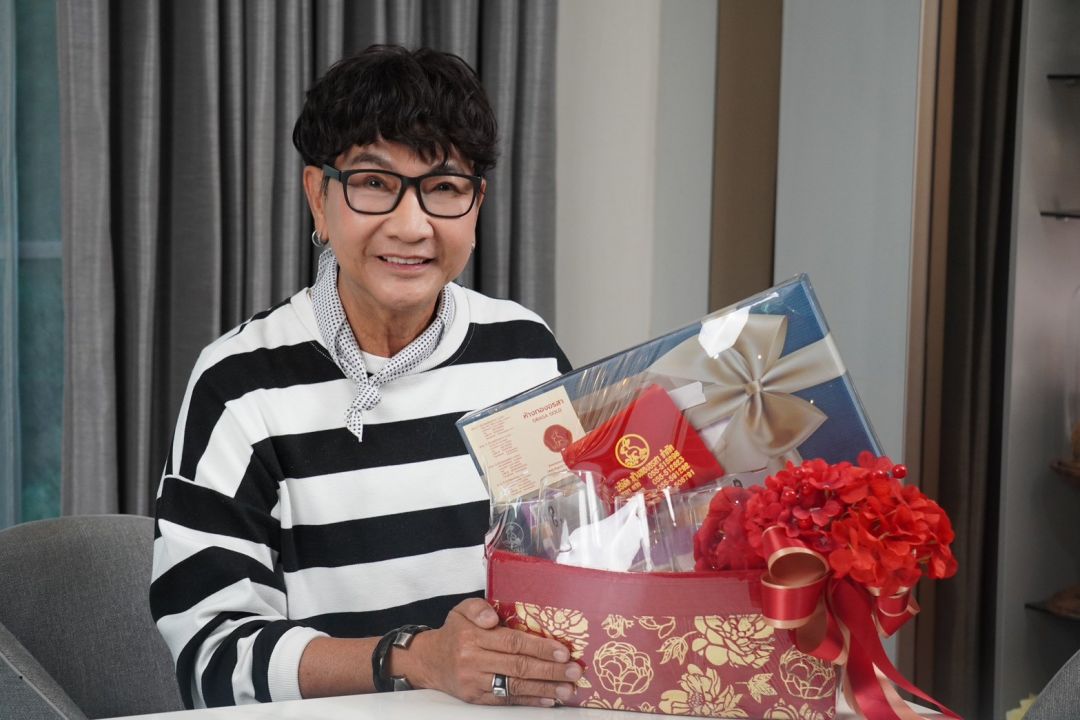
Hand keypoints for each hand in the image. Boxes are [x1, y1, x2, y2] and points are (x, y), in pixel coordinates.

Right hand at [406, 598, 581, 706]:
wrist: (429, 661)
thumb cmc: (454, 632)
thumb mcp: (461, 610)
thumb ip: (478, 607)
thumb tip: (493, 618)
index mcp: (473, 637)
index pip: (512, 642)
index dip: (539, 647)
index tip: (563, 651)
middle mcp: (474, 661)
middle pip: (518, 666)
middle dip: (550, 670)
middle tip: (574, 671)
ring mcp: (475, 683)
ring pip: (515, 686)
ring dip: (544, 688)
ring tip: (567, 688)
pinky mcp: (476, 698)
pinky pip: (506, 700)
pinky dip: (529, 700)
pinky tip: (547, 698)